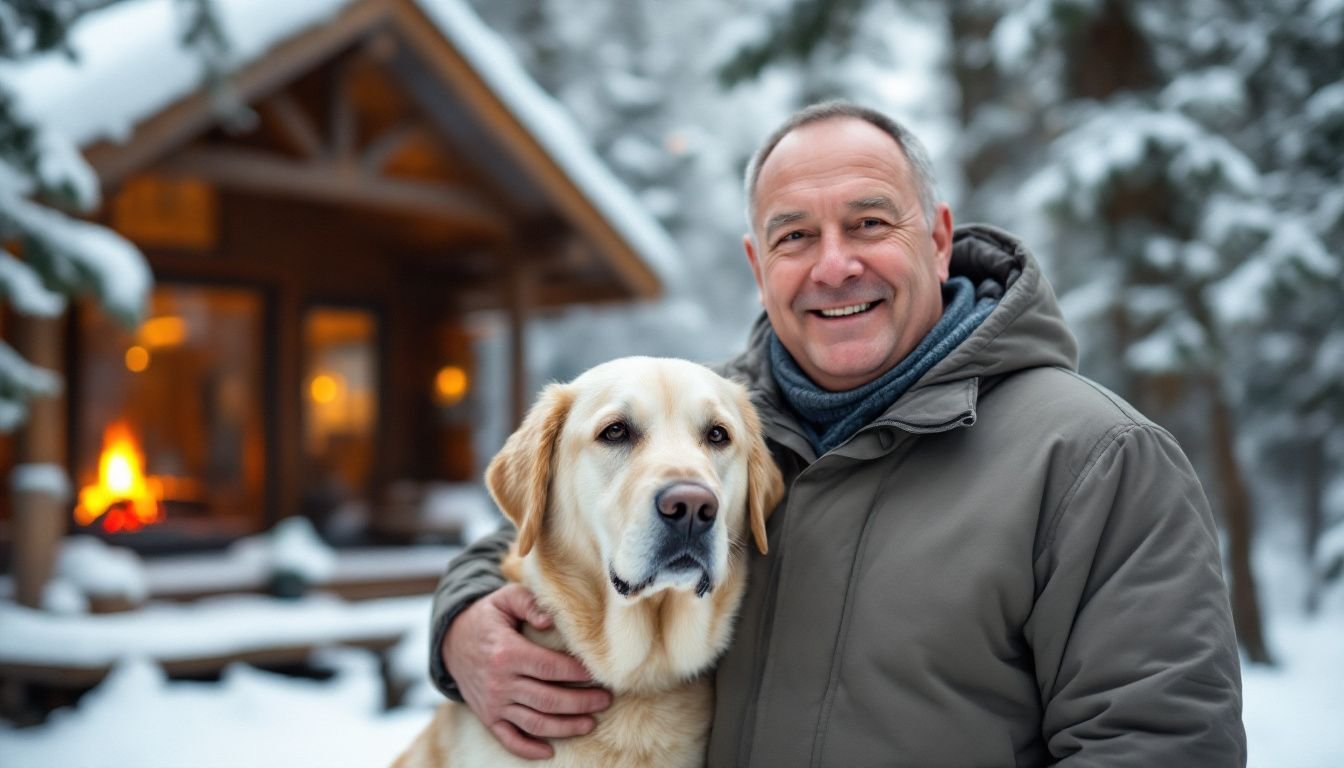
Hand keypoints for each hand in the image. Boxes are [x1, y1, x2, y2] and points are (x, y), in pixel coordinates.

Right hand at [443, 584, 611, 759]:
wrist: (452, 640)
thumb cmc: (488, 617)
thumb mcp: (505, 599)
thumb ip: (529, 603)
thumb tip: (550, 619)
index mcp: (506, 652)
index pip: (549, 667)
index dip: (577, 673)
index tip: (598, 673)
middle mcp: (499, 682)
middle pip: (548, 699)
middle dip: (582, 702)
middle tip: (606, 700)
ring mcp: (493, 703)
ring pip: (535, 723)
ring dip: (566, 727)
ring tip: (591, 722)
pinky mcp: (488, 717)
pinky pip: (509, 739)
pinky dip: (529, 749)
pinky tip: (550, 751)